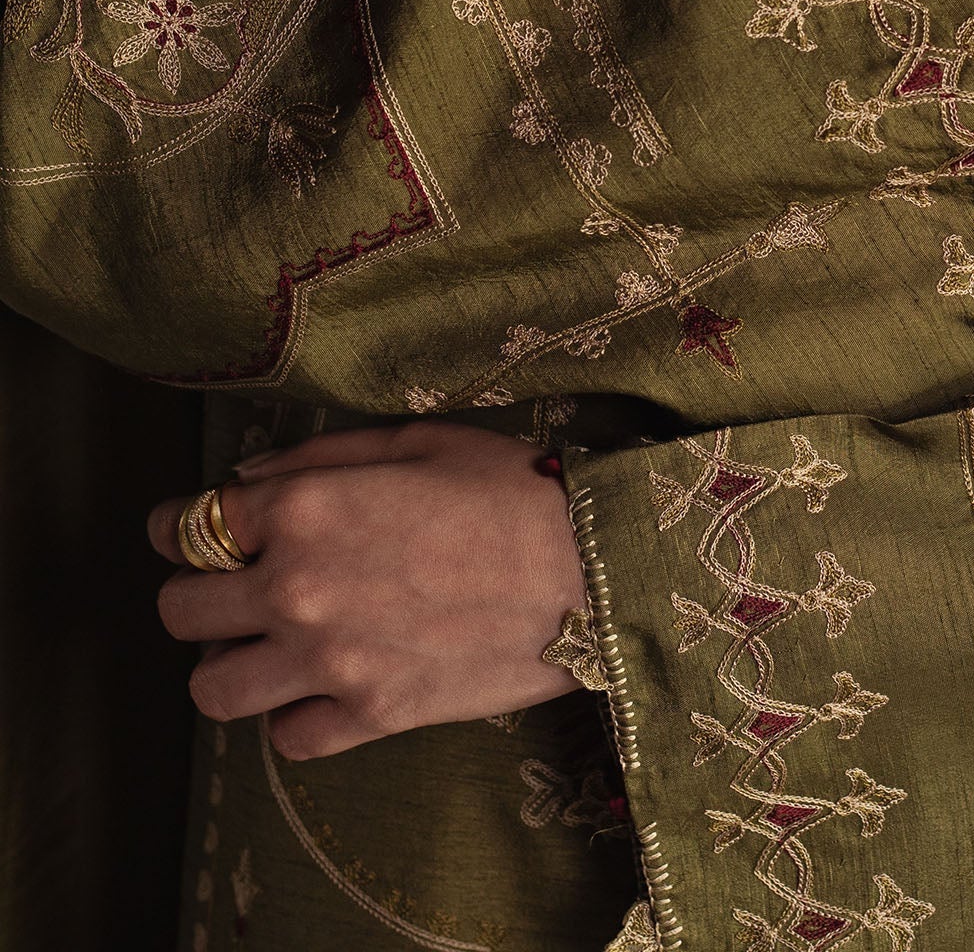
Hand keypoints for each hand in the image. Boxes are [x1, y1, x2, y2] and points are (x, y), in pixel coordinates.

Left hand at [149, 421, 588, 759]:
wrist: (589, 568)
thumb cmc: (510, 487)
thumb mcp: (415, 441)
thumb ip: (321, 456)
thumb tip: (247, 484)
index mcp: (306, 508)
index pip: (191, 525)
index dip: (179, 525)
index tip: (187, 529)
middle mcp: (298, 588)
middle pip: (181, 613)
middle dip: (193, 593)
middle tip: (228, 583)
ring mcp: (329, 661)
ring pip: (214, 690)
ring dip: (227, 662)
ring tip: (264, 642)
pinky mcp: (371, 715)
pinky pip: (287, 738)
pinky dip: (292, 714)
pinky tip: (321, 684)